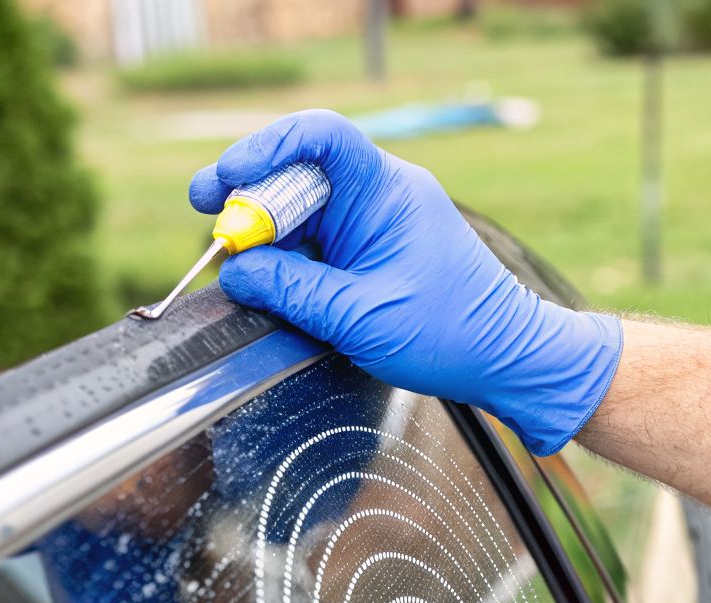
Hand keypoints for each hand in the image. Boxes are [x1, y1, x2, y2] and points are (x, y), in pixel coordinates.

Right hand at [189, 110, 621, 454]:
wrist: (505, 359)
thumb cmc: (450, 334)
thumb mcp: (359, 316)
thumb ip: (291, 291)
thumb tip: (233, 274)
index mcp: (386, 191)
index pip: (321, 136)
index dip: (266, 146)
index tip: (228, 180)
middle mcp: (378, 194)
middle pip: (298, 172)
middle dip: (248, 194)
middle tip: (205, 218)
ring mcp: (373, 220)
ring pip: (301, 208)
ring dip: (264, 232)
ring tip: (236, 266)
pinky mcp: (369, 248)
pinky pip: (315, 237)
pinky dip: (286, 256)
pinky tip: (268, 281)